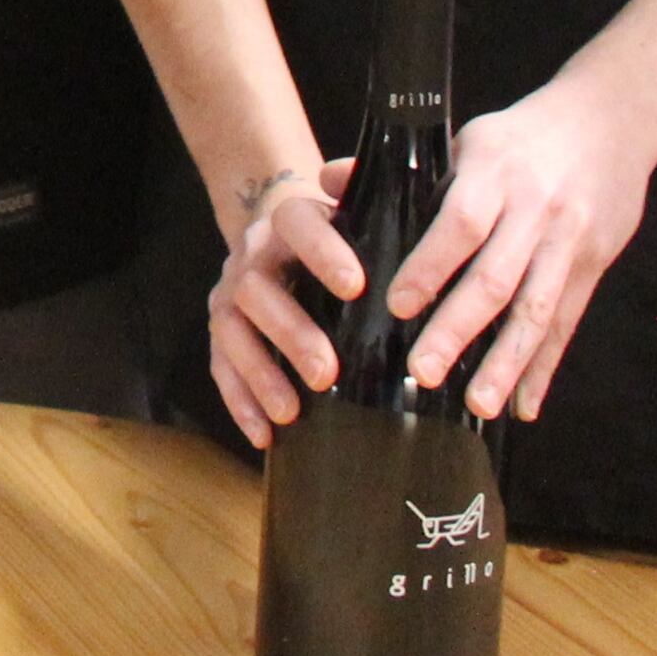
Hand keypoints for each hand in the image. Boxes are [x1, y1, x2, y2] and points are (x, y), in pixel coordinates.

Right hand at [207, 156, 361, 446]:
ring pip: (231, 328)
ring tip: (293, 413)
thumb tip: (437, 240)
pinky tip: (264, 435)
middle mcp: (253, 253)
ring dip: (260, 372)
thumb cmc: (341, 238)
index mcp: (290, 221)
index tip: (356, 287)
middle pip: (256, 287)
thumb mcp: (360, 220)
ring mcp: (230, 291)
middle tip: (327, 373)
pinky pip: (219, 364)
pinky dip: (239, 400)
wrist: (281, 231)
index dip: (322, 252)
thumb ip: (388, 223)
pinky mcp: (221, 328)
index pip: (297, 223)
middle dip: (291, 332)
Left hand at [389, 78, 656, 422]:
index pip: (461, 224)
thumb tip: (327, 183)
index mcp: (494, 172)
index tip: (397, 306)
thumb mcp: (464, 137)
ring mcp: (569, 243)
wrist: (610, 120)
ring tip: (479, 405)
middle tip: (423, 372)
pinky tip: (524, 406)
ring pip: (537, 310)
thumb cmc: (521, 135)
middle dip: (459, 329)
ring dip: (507, 364)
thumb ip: (400, 169)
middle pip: (497, 278)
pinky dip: (544, 368)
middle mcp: (535, 210)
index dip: (430, 267)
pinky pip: (567, 324)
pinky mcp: (593, 266)